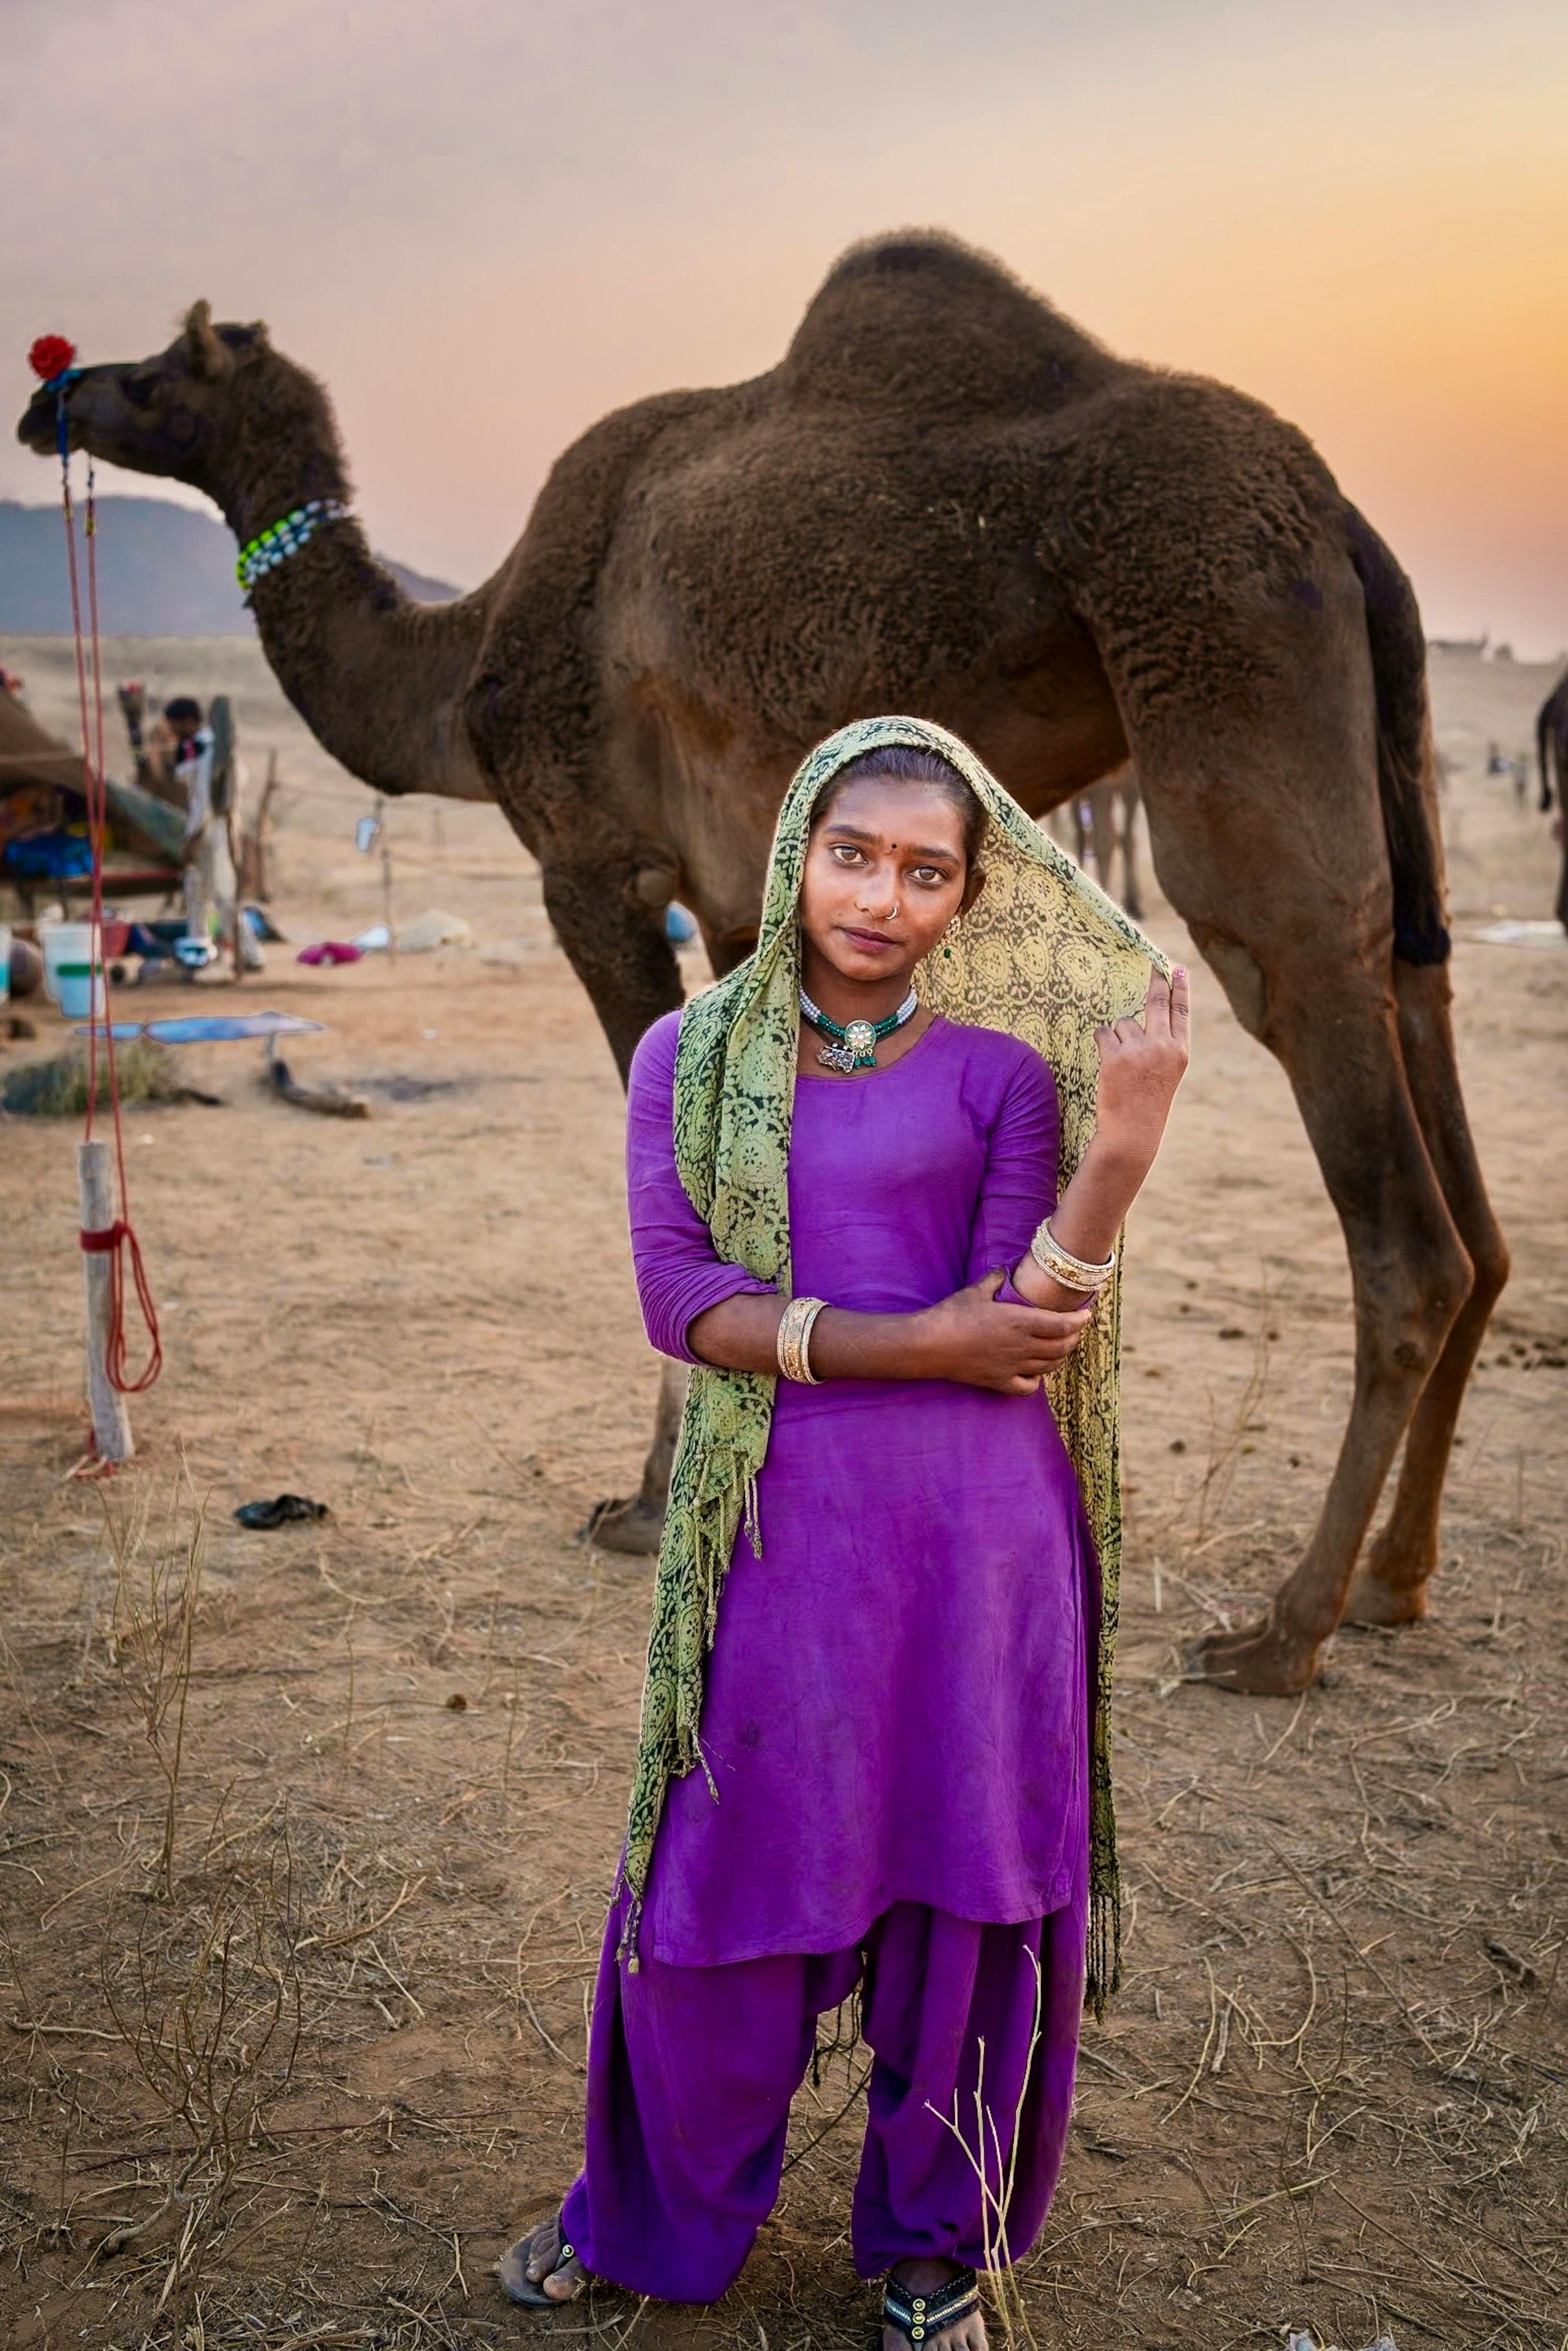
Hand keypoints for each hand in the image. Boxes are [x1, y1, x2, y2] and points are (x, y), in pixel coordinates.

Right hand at [916, 1270, 1093, 1394]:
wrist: (930, 1345)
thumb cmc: (953, 1315)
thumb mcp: (976, 1291)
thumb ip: (995, 1279)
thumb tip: (1005, 1270)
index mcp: (1020, 1322)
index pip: (1062, 1325)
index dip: (1079, 1322)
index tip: (1087, 1316)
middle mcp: (1022, 1347)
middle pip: (1061, 1347)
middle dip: (1074, 1339)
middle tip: (1076, 1330)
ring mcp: (1012, 1367)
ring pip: (1049, 1367)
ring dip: (1060, 1357)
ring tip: (1061, 1348)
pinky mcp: (999, 1382)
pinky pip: (1028, 1387)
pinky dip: (1037, 1381)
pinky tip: (1035, 1373)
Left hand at [1092, 966, 1189, 1172]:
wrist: (1132, 1133)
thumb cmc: (1146, 1105)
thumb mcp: (1164, 1074)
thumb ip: (1161, 1047)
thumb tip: (1144, 1019)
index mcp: (1179, 1052)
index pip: (1180, 1012)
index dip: (1179, 988)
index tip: (1177, 969)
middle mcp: (1163, 1047)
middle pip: (1157, 1002)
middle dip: (1155, 981)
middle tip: (1154, 964)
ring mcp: (1139, 1050)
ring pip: (1123, 1022)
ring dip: (1117, 1036)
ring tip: (1120, 1063)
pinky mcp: (1115, 1056)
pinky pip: (1103, 1033)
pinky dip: (1102, 1043)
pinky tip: (1107, 1063)